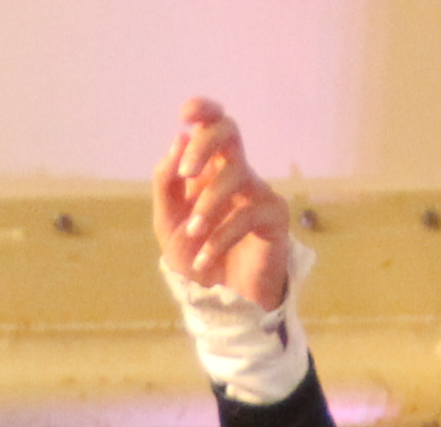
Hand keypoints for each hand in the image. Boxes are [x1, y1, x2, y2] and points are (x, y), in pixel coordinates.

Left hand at [153, 97, 294, 311]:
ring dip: (207, 205)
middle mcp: (235, 174)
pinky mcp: (274, 217)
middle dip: (204, 144)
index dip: (203, 110)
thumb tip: (178, 139)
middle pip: (229, 132)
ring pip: (234, 175)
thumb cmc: (195, 258)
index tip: (186, 114)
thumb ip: (166, 182)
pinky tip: (205, 258)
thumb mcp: (167, 222)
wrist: (221, 302)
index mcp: (209, 169)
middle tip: (186, 173)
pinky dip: (220, 236)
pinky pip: (246, 213)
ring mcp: (257, 193)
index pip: (212, 126)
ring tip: (194, 234)